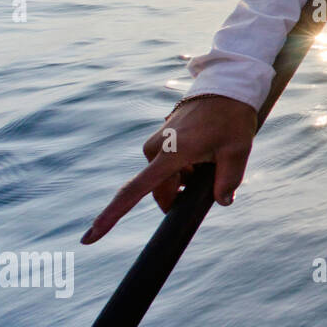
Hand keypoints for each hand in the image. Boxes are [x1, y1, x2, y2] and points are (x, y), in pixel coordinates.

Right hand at [81, 95, 257, 243]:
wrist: (225, 88)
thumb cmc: (231, 118)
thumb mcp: (237, 150)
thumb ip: (228, 180)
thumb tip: (222, 201)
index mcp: (170, 154)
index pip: (135, 191)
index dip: (111, 216)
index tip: (89, 238)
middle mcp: (154, 150)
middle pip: (160, 192)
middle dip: (182, 194)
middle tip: (212, 173)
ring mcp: (155, 144)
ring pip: (167, 179)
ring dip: (185, 179)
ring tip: (211, 156)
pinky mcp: (159, 140)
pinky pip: (168, 166)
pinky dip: (185, 168)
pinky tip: (205, 151)